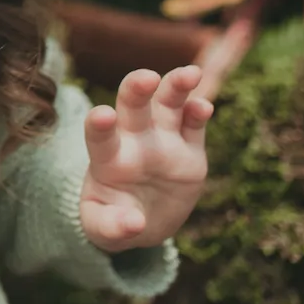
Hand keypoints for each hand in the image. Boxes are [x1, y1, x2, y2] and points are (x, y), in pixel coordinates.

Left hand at [79, 64, 212, 252]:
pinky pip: (193, 124)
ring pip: (168, 103)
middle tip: (146, 78)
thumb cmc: (112, 220)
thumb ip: (112, 227)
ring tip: (190, 74)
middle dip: (137, 88)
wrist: (141, 221)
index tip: (103, 115)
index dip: (100, 125)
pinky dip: (199, 112)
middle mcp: (134, 141)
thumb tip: (134, 224)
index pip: (99, 136)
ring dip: (177, 86)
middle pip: (133, 105)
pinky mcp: (189, 148)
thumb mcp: (103, 230)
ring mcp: (163, 140)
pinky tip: (204, 106)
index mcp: (107, 159)